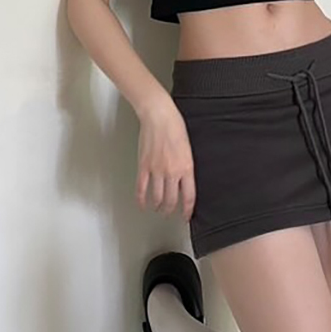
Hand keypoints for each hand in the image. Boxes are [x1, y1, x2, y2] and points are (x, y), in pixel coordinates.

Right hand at [136, 96, 196, 221]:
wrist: (159, 116)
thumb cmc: (175, 126)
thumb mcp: (188, 148)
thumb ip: (187, 166)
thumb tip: (185, 179)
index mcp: (186, 168)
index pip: (189, 196)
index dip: (188, 209)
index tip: (186, 215)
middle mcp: (172, 172)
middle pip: (171, 200)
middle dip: (171, 210)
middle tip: (170, 213)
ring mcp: (156, 170)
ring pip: (157, 198)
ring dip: (158, 206)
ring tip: (158, 208)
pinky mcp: (143, 166)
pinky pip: (141, 188)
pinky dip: (141, 199)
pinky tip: (142, 204)